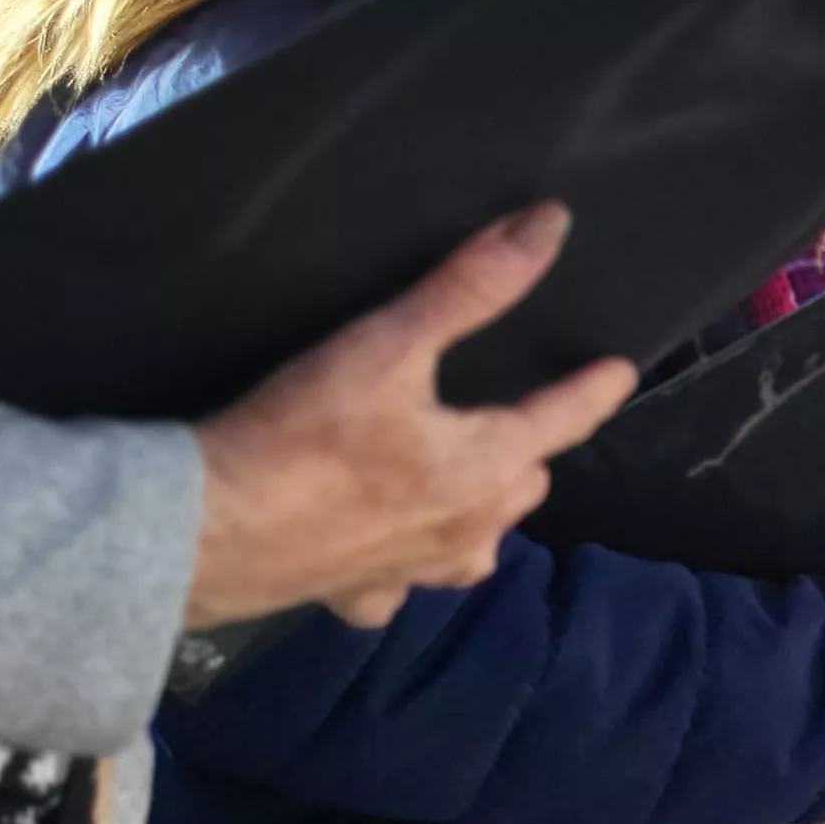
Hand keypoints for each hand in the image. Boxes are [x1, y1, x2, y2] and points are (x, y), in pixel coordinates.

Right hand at [183, 205, 636, 629]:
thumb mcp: (390, 344)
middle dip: (527, 453)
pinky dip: (403, 572)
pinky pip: (398, 589)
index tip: (617, 373)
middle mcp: (467, 530)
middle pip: (522, 485)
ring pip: (474, 546)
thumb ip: (472, 286)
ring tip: (466, 490)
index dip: (591, 390)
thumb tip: (548, 227)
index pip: (562, 419)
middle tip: (517, 422)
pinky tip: (388, 561)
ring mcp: (414, 573)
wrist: (207, 530)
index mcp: (487, 467)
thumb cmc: (305, 435)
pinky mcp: (356, 596)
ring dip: (480, 517)